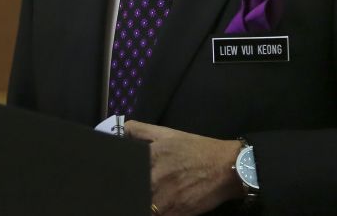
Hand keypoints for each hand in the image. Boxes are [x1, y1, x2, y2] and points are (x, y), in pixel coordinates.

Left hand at [125, 121, 244, 215]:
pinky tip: (155, 207)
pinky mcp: (175, 212)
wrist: (227, 167)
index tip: (109, 177)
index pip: (124, 167)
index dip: (115, 176)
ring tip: (142, 197)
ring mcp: (165, 197)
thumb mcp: (167, 133)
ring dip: (139, 201)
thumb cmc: (197, 149)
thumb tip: (118, 129)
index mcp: (150, 155)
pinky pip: (155, 215)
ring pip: (142, 203)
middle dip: (127, 190)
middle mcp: (155, 176)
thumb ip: (139, 130)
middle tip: (121, 192)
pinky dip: (153, 212)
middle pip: (130, 189)